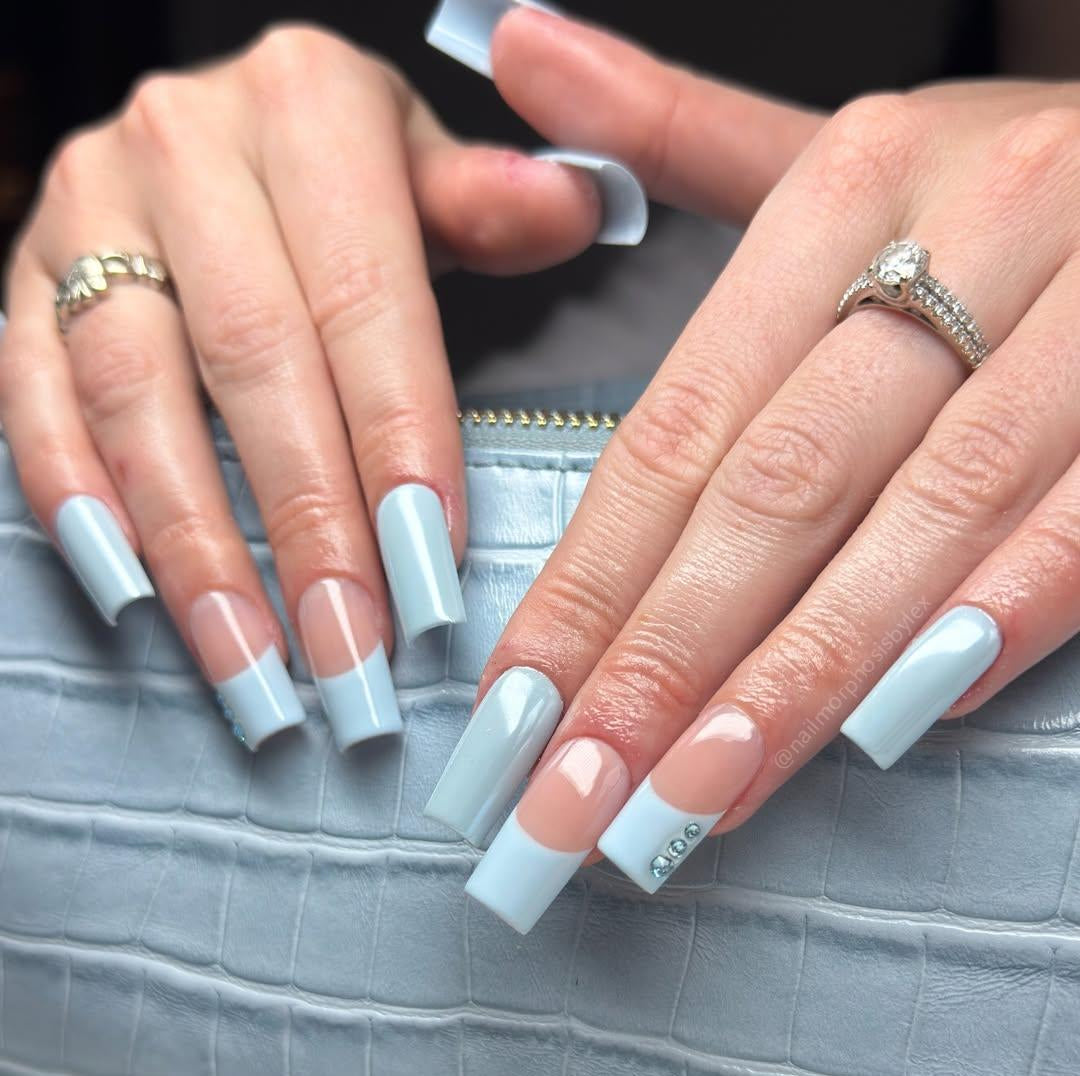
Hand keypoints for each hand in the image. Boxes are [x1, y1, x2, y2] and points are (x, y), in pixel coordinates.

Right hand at [0, 24, 600, 749]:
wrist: (218, 133)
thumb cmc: (343, 176)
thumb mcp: (424, 166)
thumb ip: (489, 201)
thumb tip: (574, 209)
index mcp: (309, 105)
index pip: (366, 302)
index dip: (400, 442)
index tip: (428, 567)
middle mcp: (186, 144)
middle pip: (253, 360)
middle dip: (306, 524)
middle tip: (351, 652)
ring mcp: (89, 209)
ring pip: (139, 395)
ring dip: (196, 546)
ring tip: (251, 660)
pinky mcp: (24, 273)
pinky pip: (35, 396)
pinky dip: (80, 502)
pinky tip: (133, 593)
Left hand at [427, 7, 1079, 931]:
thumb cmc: (993, 179)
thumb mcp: (837, 148)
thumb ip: (672, 125)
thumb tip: (513, 43)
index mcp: (847, 186)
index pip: (675, 425)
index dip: (588, 578)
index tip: (518, 705)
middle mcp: (963, 237)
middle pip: (773, 489)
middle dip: (666, 660)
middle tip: (576, 794)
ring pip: (917, 520)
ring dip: (799, 675)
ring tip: (693, 796)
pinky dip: (989, 617)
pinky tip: (891, 721)